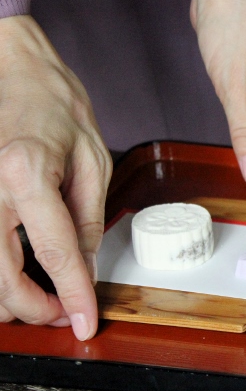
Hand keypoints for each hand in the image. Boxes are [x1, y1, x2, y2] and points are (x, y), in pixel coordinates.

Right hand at [0, 16, 111, 339]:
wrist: (11, 69)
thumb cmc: (52, 105)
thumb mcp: (92, 159)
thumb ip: (88, 218)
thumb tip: (87, 267)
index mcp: (26, 172)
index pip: (55, 252)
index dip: (72, 296)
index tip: (85, 321)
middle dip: (33, 309)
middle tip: (62, 313)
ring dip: (8, 298)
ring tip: (41, 298)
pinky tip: (16, 273)